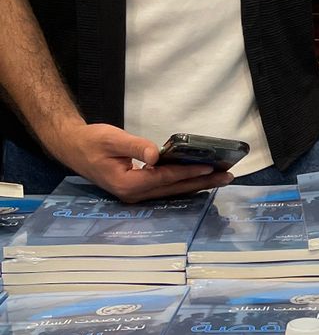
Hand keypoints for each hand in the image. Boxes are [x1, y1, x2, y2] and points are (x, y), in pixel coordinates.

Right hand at [46, 120, 229, 200]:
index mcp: (128, 184)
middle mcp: (134, 194)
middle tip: (228, 176)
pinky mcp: (139, 189)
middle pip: (174, 189)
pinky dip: (185, 183)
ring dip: (197, 184)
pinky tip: (201, 179)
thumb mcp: (111, 139)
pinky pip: (166, 187)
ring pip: (173, 190)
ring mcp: (136, 195)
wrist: (73, 147)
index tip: (209, 167)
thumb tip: (156, 154)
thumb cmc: (91, 141)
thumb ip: (135, 146)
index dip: (188, 172)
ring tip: (221, 178)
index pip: (165, 178)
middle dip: (202, 182)